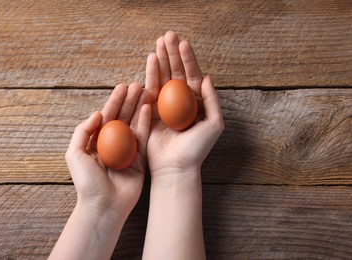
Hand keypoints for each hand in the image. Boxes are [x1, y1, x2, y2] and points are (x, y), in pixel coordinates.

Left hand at [65, 82, 150, 218]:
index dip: (114, 101)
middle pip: (122, 116)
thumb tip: (98, 113)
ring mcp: (128, 149)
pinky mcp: (140, 157)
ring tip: (145, 90)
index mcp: (97, 141)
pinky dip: (146, 122)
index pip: (107, 116)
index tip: (121, 87)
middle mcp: (113, 142)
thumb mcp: (75, 154)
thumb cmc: (87, 182)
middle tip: (137, 84)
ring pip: (134, 123)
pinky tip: (149, 108)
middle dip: (129, 100)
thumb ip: (83, 131)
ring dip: (139, 106)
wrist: (104, 205)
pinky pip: (144, 136)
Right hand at [145, 31, 223, 176]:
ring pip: (163, 77)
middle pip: (176, 72)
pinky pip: (150, 89)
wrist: (175, 168)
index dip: (188, 59)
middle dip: (173, 53)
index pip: (192, 75)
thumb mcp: (213, 124)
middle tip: (168, 35)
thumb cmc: (197, 149)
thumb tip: (207, 77)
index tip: (183, 43)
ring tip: (159, 42)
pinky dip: (150, 74)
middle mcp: (180, 101)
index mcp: (196, 102)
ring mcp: (165, 105)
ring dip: (161, 59)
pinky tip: (150, 59)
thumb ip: (212, 101)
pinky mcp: (151, 111)